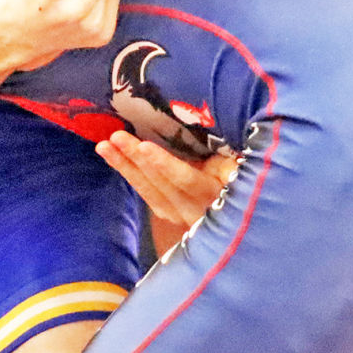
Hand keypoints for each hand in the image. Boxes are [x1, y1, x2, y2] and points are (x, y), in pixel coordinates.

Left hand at [96, 129, 238, 227]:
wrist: (247, 211)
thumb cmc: (248, 177)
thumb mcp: (244, 167)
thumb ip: (231, 164)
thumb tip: (225, 155)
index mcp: (216, 194)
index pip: (187, 180)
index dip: (165, 165)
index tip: (144, 147)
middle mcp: (197, 210)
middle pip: (162, 186)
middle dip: (136, 161)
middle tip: (115, 138)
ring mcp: (183, 215)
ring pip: (150, 192)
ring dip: (126, 169)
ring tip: (105, 147)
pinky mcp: (173, 213)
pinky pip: (149, 195)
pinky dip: (131, 176)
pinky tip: (115, 158)